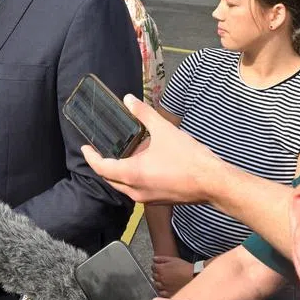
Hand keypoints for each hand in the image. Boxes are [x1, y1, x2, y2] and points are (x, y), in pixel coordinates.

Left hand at [81, 95, 226, 204]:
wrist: (213, 182)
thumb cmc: (188, 157)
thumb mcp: (164, 130)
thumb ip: (144, 113)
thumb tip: (129, 99)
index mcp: (132, 174)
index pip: (102, 168)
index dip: (91, 157)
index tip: (86, 148)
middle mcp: (135, 190)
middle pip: (110, 179)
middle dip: (102, 165)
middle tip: (98, 151)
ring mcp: (147, 199)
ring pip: (123, 186)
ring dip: (118, 172)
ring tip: (121, 155)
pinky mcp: (158, 201)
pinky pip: (136, 190)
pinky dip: (132, 178)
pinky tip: (141, 165)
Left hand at [151, 255, 193, 296]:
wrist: (193, 276)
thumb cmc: (184, 267)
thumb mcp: (173, 259)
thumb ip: (161, 259)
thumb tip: (153, 259)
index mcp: (161, 269)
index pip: (153, 267)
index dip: (156, 266)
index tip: (159, 266)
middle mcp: (161, 278)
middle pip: (154, 276)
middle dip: (157, 274)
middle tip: (162, 273)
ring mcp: (165, 286)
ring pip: (156, 285)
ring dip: (158, 282)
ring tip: (164, 280)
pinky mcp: (169, 293)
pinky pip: (161, 293)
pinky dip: (162, 291)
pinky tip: (166, 288)